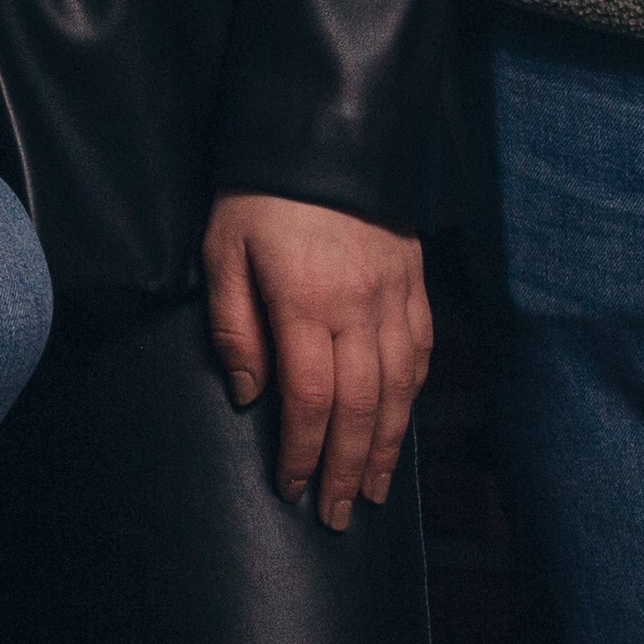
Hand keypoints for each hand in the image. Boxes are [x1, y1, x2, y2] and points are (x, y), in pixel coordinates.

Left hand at [201, 190, 430, 529]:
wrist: (320, 128)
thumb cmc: (257, 192)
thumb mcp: (222, 250)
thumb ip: (235, 326)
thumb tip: (249, 394)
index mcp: (306, 301)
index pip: (310, 400)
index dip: (303, 452)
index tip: (293, 487)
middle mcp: (359, 305)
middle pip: (361, 407)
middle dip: (347, 468)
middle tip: (338, 515)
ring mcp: (395, 293)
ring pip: (400, 387)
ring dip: (386, 444)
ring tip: (373, 488)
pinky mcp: (414, 278)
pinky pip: (422, 351)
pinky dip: (413, 395)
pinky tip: (401, 421)